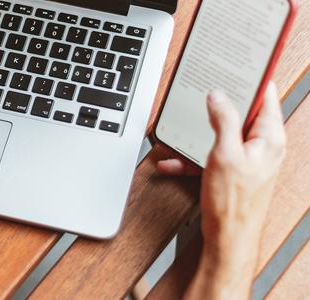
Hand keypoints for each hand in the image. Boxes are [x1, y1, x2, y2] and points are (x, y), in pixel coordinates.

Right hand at [158, 82, 284, 279]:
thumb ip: (224, 120)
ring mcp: (247, 160)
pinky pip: (212, 156)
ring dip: (199, 134)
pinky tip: (173, 160)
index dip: (252, 80)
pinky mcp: (232, 173)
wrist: (227, 240)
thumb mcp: (225, 154)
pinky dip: (193, 157)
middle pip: (241, 114)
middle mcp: (261, 147)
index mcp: (269, 138)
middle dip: (219, 107)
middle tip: (203, 95)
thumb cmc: (233, 203)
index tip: (239, 66)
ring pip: (222, 135)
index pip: (266, 97)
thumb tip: (219, 96)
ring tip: (182, 132)